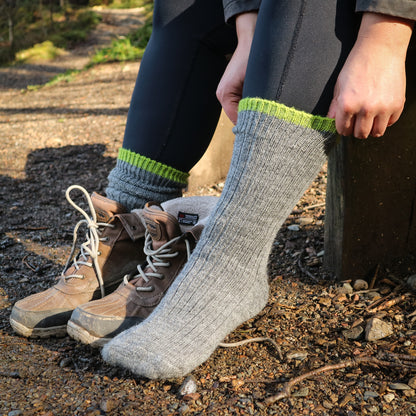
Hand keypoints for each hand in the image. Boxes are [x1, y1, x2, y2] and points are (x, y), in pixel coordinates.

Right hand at [216, 12, 256, 123]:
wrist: (252, 39)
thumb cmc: (253, 57)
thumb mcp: (255, 83)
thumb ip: (254, 103)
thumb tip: (259, 121)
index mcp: (225, 95)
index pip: (237, 119)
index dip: (250, 126)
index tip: (263, 132)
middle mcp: (224, 95)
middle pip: (239, 116)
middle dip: (252, 119)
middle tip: (268, 125)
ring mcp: (228, 92)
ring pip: (242, 111)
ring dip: (254, 112)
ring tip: (267, 114)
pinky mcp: (234, 89)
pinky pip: (244, 103)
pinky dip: (253, 105)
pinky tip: (263, 104)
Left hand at [327, 13, 412, 138]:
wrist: (381, 48)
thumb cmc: (358, 64)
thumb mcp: (340, 85)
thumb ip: (335, 106)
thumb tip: (330, 120)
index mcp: (348, 105)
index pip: (343, 130)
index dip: (343, 128)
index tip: (345, 124)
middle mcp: (365, 109)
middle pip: (360, 134)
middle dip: (356, 130)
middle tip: (357, 122)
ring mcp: (383, 108)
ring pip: (376, 132)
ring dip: (371, 128)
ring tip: (369, 119)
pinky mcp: (397, 105)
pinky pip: (390, 123)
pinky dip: (385, 120)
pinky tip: (381, 110)